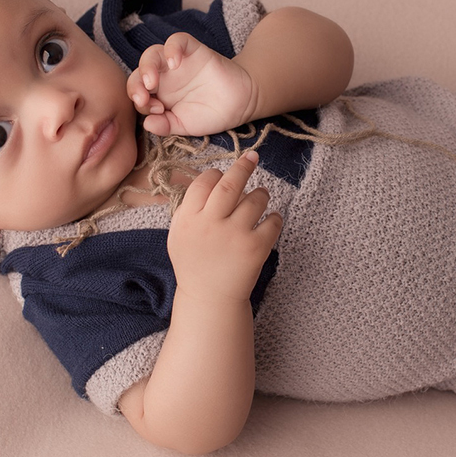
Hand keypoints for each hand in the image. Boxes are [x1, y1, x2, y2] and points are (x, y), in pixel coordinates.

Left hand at [126, 33, 255, 136]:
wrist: (240, 104)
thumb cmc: (211, 114)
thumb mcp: (185, 125)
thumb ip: (165, 126)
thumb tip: (147, 124)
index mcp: (158, 95)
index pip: (138, 93)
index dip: (141, 103)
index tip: (157, 113)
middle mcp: (164, 77)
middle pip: (139, 72)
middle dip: (136, 85)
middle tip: (143, 98)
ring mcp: (178, 62)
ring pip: (152, 54)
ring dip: (146, 66)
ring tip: (151, 81)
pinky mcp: (193, 50)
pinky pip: (177, 40)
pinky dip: (172, 48)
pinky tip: (175, 62)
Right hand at [166, 152, 282, 304]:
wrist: (209, 299)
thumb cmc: (195, 263)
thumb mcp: (180, 235)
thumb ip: (189, 208)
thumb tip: (207, 176)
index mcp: (188, 220)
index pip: (203, 182)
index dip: (215, 174)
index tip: (222, 175)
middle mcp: (210, 225)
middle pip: (230, 183)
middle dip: (243, 166)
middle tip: (252, 157)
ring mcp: (234, 236)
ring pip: (256, 199)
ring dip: (261, 194)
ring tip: (260, 198)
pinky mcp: (256, 248)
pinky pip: (273, 220)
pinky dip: (275, 218)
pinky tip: (269, 221)